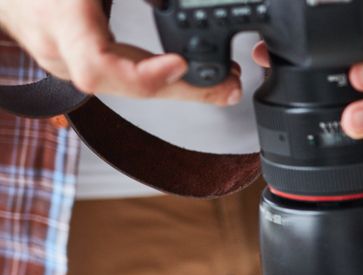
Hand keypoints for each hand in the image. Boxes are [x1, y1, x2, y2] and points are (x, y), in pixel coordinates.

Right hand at [0, 0, 241, 103]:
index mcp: (60, 21)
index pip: (97, 66)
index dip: (141, 74)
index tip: (180, 63)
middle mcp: (62, 51)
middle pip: (128, 85)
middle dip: (184, 90)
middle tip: (228, 85)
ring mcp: (67, 63)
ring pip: (129, 86)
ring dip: (179, 88)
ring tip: (224, 83)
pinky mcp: (76, 63)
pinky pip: (122, 76)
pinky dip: (159, 78)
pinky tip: (193, 77)